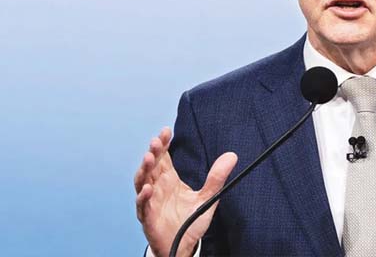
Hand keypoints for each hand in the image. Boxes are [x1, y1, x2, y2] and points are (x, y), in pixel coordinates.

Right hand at [135, 127, 237, 256]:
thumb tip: (232, 156)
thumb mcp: (207, 197)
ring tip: (149, 157)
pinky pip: (143, 206)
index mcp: (169, 179)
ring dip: (144, 170)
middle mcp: (158, 187)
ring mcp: (151, 202)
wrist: (183, 247)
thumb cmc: (190, 221)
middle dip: (153, 152)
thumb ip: (216, 177)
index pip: (164, 157)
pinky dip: (143, 197)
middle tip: (156, 141)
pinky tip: (148, 188)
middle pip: (152, 165)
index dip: (164, 144)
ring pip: (142, 182)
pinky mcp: (148, 218)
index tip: (167, 131)